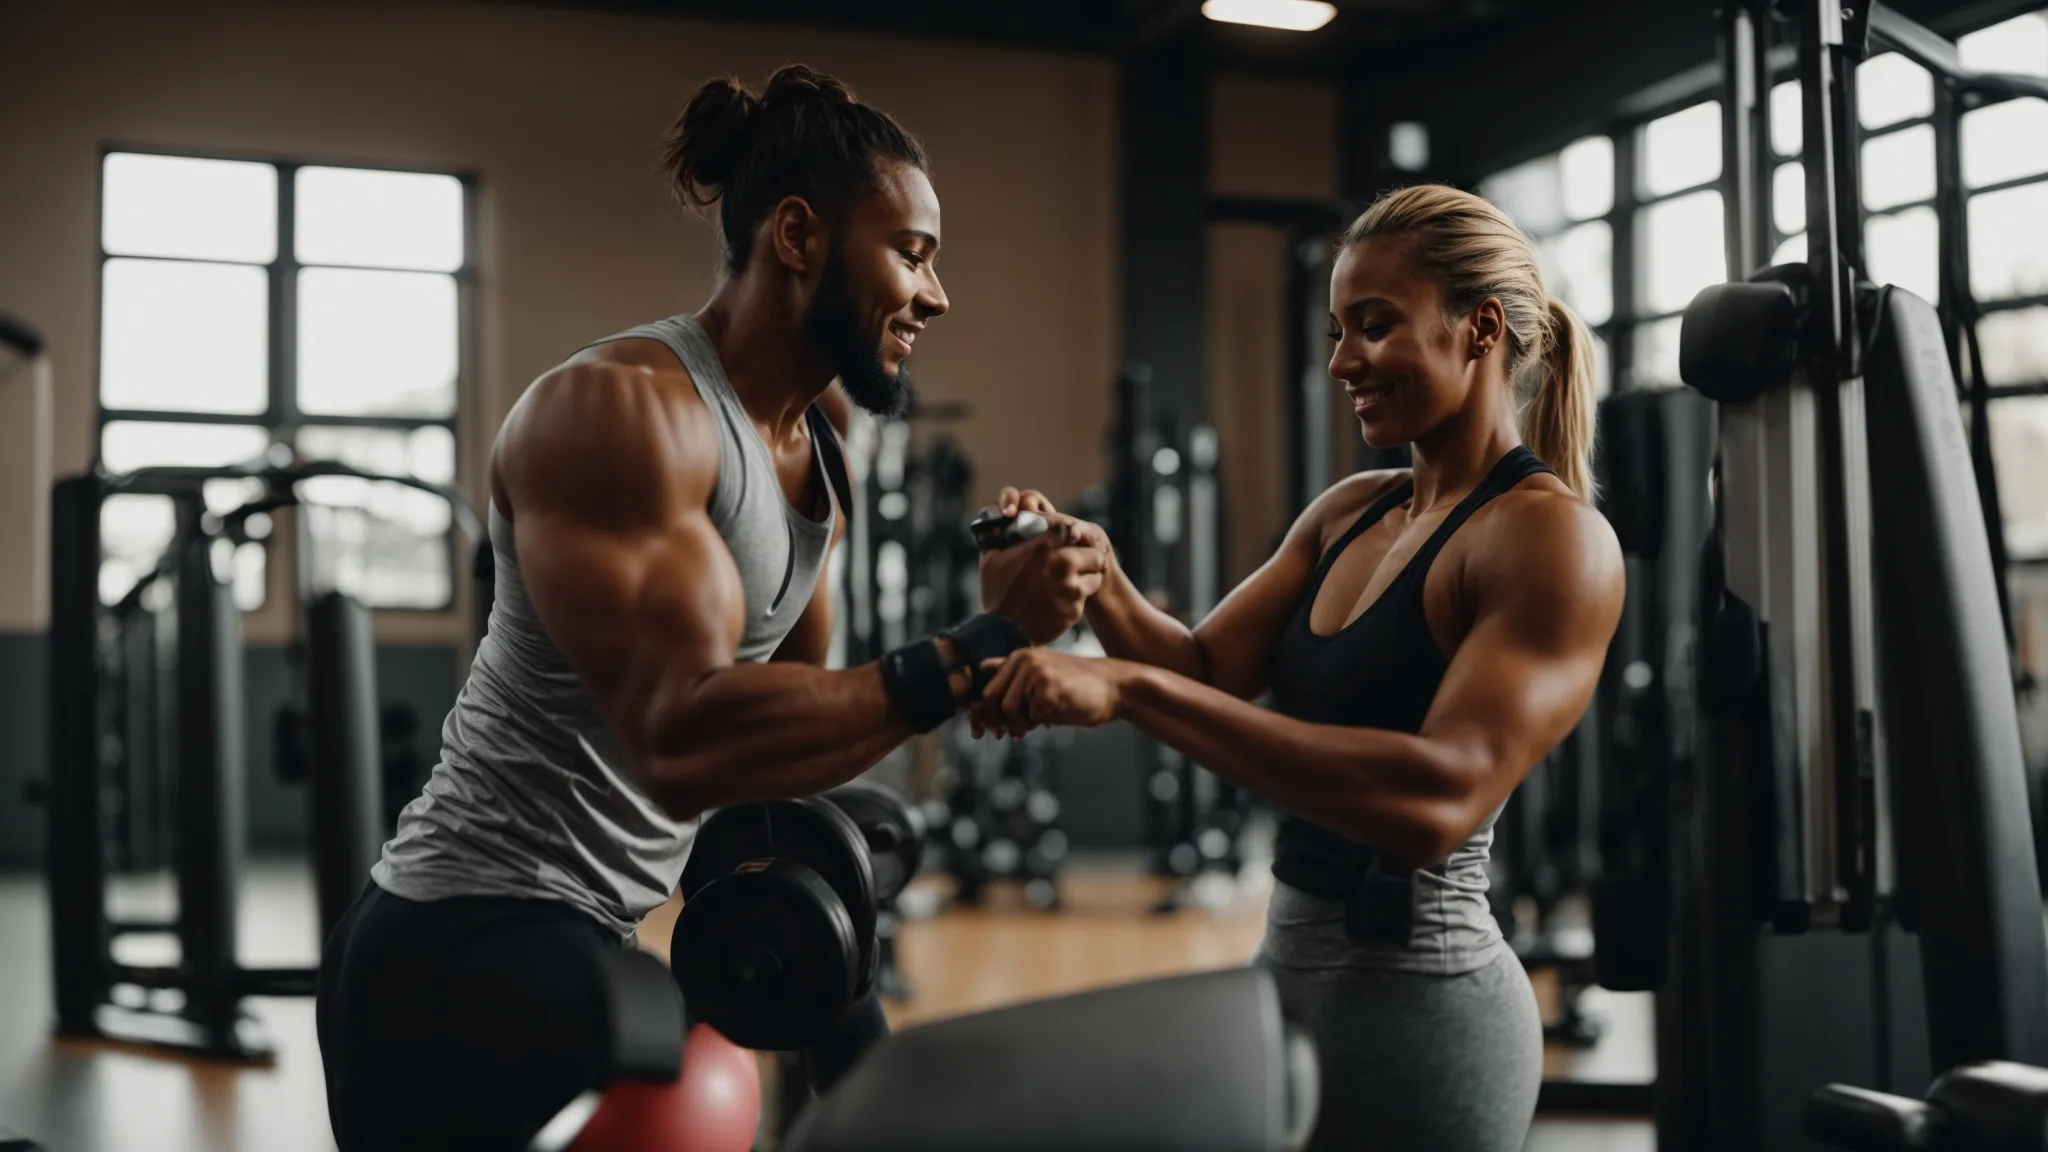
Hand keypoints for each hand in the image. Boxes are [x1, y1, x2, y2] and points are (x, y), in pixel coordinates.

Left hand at [970, 649, 1126, 736]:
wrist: (1113, 687)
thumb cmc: (1074, 688)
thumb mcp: (1038, 679)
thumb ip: (1010, 679)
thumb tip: (975, 691)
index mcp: (1018, 656)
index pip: (985, 686)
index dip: (982, 712)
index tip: (988, 730)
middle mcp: (1024, 659)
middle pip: (990, 699)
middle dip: (999, 721)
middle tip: (1013, 732)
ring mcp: (1036, 672)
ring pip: (1008, 709)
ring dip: (1021, 723)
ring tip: (1039, 721)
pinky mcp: (1050, 690)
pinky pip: (1031, 717)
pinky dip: (1042, 723)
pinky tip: (1056, 715)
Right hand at [978, 488, 1113, 643]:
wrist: (998, 631)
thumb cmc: (994, 591)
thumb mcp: (992, 556)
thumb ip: (1004, 533)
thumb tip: (1007, 516)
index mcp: (1044, 545)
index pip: (1075, 530)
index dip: (1074, 537)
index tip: (1071, 542)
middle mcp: (1063, 564)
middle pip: (1095, 556)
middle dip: (1087, 560)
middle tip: (1076, 566)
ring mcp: (1071, 590)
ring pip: (1095, 579)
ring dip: (1086, 581)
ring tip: (1068, 585)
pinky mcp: (1075, 611)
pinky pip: (1084, 601)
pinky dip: (1076, 601)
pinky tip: (1059, 602)